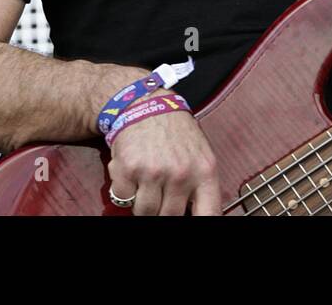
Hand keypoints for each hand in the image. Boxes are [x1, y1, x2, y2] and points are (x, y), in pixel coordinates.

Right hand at [106, 89, 221, 215]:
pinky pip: (123, 198)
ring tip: (146, 181)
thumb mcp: (201, 155)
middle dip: (162, 209)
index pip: (208, 214)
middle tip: (160, 192)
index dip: (200, 226)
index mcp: (205, 171)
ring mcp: (154, 172)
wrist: (147, 105)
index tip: (191, 223)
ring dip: (142, 202)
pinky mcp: (128, 169)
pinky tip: (133, 171)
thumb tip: (195, 214)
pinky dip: (124, 190)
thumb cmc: (176, 132)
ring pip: (144, 212)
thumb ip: (200, 186)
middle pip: (169, 217)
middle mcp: (181, 173)